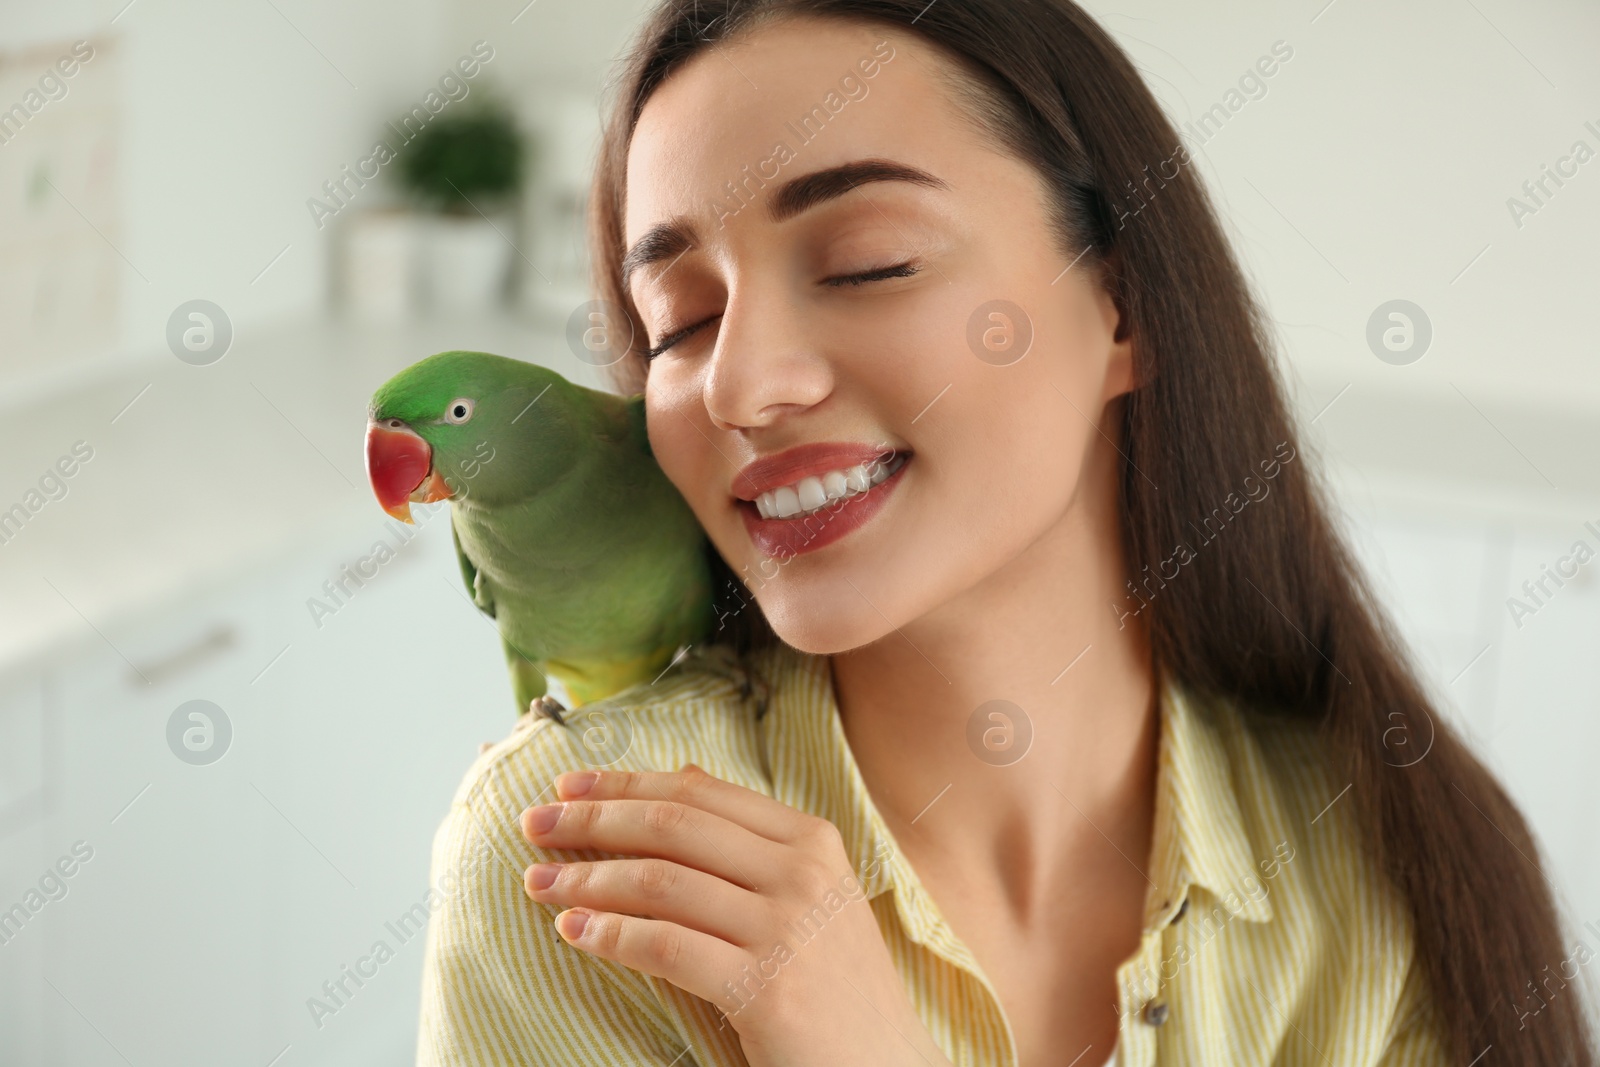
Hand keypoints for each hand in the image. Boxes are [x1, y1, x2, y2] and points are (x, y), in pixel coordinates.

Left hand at [519, 764, 954, 1066]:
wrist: (888, 1066)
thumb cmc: (837, 984)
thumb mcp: (812, 894)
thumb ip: (752, 839)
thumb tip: (680, 776)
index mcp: (811, 840)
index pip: (699, 793)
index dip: (626, 783)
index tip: (570, 784)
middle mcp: (802, 872)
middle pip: (672, 825)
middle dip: (592, 819)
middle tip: (533, 822)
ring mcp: (788, 928)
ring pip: (660, 881)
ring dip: (587, 879)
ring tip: (538, 883)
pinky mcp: (767, 987)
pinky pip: (667, 947)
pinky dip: (611, 936)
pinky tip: (574, 933)